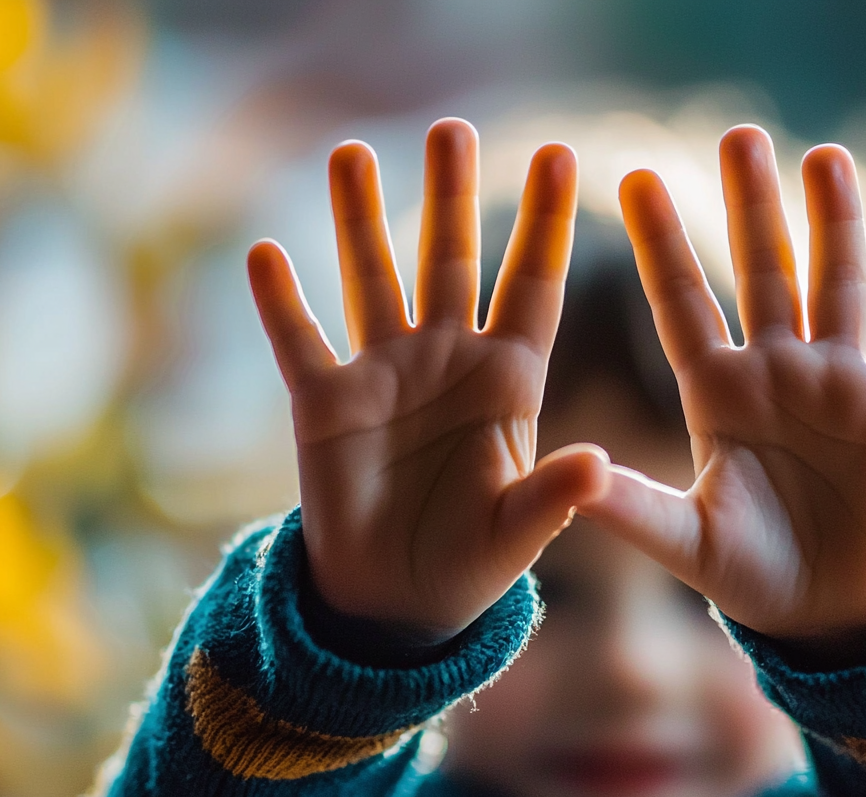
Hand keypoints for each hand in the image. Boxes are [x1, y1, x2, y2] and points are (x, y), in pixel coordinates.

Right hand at [248, 119, 607, 644]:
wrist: (397, 598)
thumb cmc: (472, 562)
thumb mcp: (518, 535)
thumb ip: (553, 498)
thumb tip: (598, 466)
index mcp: (508, 382)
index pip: (534, 287)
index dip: (546, 223)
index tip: (562, 154)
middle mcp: (447, 359)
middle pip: (451, 260)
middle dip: (451, 196)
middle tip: (451, 129)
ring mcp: (384, 374)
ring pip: (372, 278)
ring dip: (360, 219)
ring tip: (351, 153)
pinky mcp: (325, 404)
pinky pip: (300, 342)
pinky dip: (282, 303)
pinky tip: (266, 253)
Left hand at [579, 126, 865, 663]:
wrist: (828, 609)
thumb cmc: (751, 572)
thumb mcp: (686, 543)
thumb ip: (635, 510)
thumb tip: (573, 475)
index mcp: (719, 393)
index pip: (683, 304)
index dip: (662, 245)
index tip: (635, 178)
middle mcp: (778, 372)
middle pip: (762, 272)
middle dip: (749, 207)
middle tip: (737, 135)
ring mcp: (841, 385)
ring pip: (838, 287)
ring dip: (836, 225)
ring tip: (826, 157)